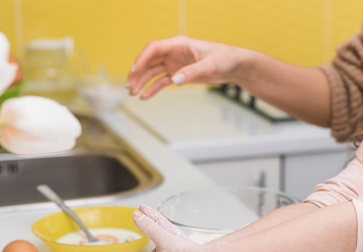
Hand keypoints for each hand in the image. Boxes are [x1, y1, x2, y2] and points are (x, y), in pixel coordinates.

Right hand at [126, 35, 242, 98]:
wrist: (234, 66)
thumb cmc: (224, 59)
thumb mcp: (210, 66)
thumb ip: (192, 72)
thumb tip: (174, 80)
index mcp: (178, 44)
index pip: (154, 48)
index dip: (142, 59)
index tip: (134, 71)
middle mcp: (173, 52)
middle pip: (149, 61)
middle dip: (138, 73)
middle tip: (129, 86)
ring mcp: (175, 64)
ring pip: (153, 72)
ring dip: (142, 82)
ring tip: (132, 93)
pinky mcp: (179, 74)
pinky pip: (161, 81)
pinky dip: (153, 89)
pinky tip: (144, 97)